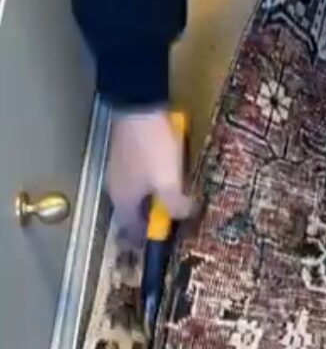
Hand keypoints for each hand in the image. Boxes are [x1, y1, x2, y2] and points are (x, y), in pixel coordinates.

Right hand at [107, 108, 192, 240]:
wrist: (138, 104)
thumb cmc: (153, 147)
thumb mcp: (168, 181)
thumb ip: (175, 205)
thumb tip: (183, 216)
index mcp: (123, 199)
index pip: (131, 230)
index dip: (148, 240)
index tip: (165, 244)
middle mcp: (117, 187)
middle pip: (135, 213)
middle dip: (154, 220)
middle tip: (175, 223)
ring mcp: (121, 169)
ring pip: (139, 194)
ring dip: (156, 201)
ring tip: (177, 203)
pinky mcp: (129, 153)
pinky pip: (143, 178)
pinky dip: (156, 184)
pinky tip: (171, 178)